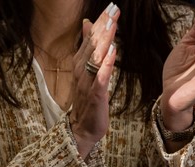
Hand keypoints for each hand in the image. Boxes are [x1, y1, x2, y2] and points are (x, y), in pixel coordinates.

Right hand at [68, 3, 118, 157]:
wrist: (82, 127)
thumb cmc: (87, 98)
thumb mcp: (86, 69)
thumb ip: (87, 47)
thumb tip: (87, 23)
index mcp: (80, 62)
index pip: (91, 37)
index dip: (100, 22)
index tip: (111, 6)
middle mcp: (81, 69)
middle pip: (93, 43)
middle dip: (103, 26)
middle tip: (114, 9)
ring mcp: (87, 82)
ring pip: (96, 57)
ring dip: (104, 40)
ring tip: (113, 24)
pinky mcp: (95, 94)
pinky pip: (101, 77)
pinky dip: (107, 64)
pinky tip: (113, 52)